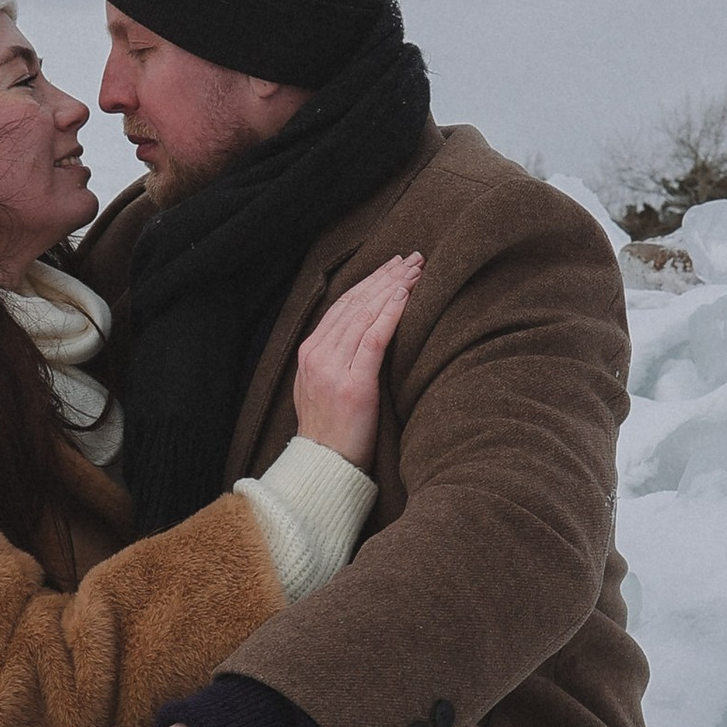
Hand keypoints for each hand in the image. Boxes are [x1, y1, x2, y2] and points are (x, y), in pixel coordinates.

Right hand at [292, 252, 421, 467]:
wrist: (325, 467)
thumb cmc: (332, 433)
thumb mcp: (321, 388)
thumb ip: (334, 359)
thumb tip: (359, 334)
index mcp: (309, 352)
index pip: (342, 305)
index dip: (370, 282)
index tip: (393, 266)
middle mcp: (317, 354)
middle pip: (355, 303)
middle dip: (386, 277)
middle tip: (412, 258)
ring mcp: (333, 368)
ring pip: (365, 314)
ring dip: (394, 288)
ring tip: (417, 271)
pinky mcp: (354, 384)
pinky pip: (374, 338)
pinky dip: (391, 312)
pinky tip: (406, 295)